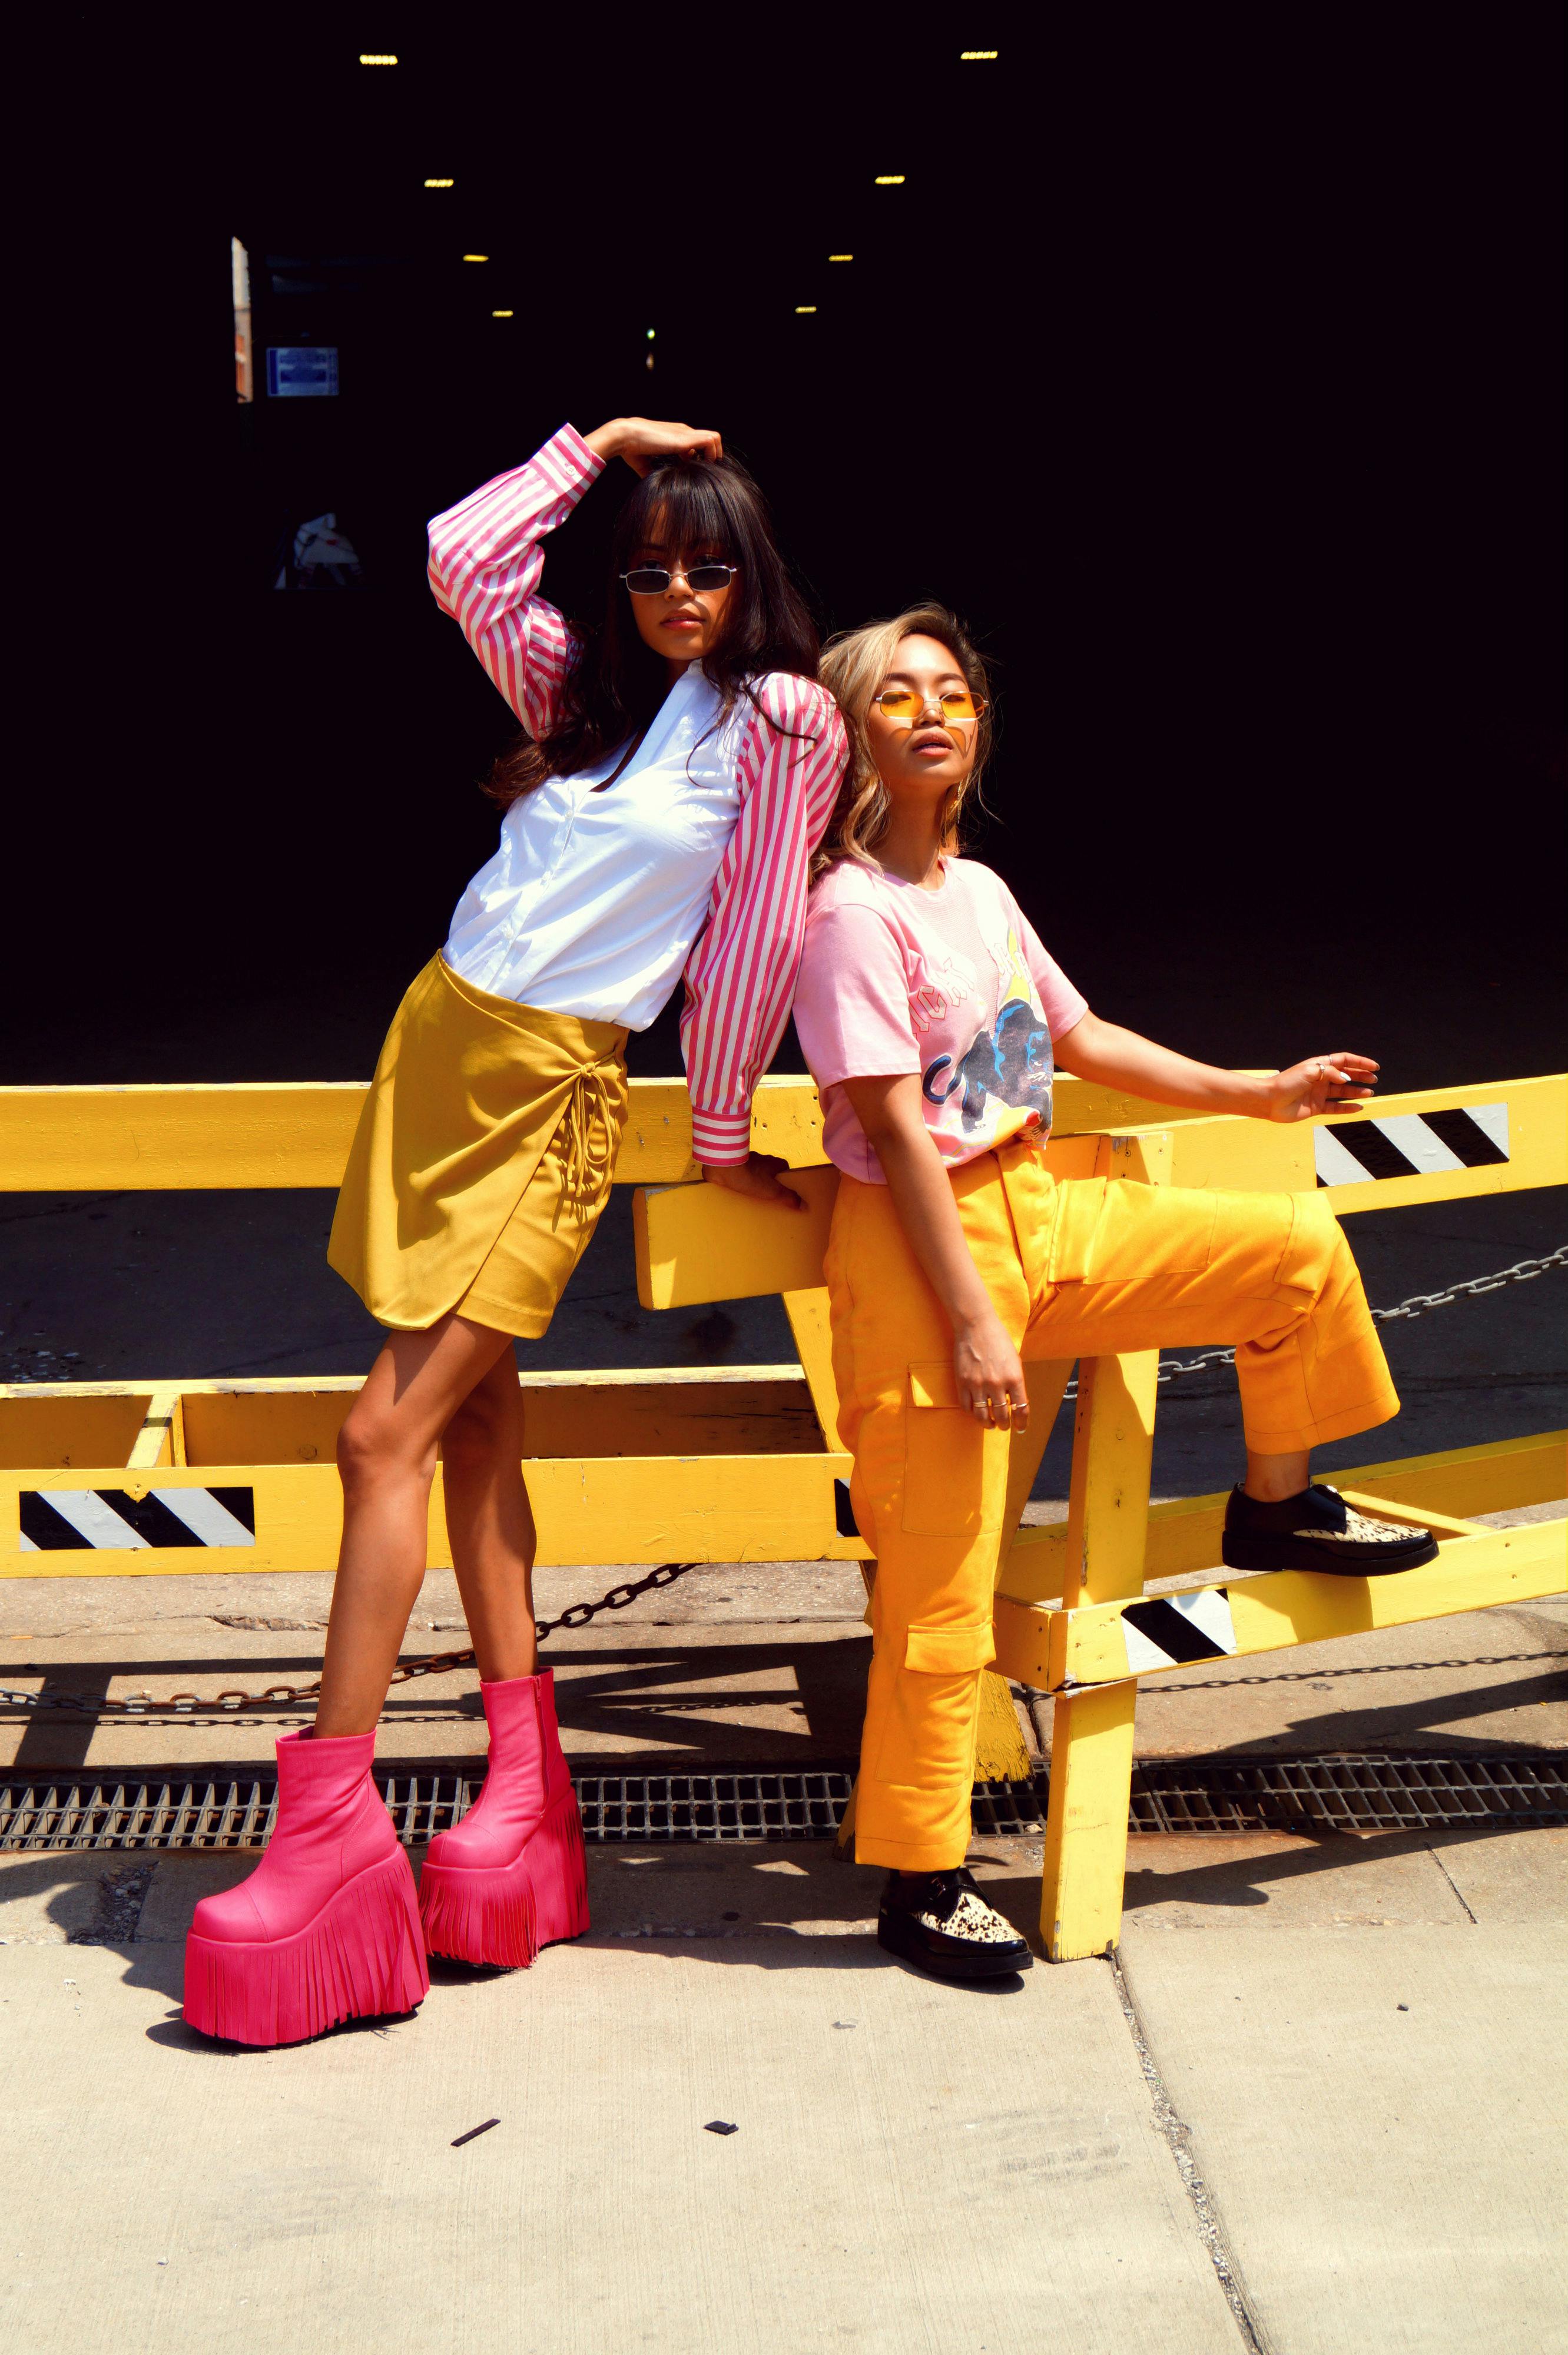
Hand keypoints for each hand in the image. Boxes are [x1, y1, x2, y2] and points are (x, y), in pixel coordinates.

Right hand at [584, 417, 722, 476]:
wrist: (625, 436)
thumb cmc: (631, 449)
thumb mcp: (645, 464)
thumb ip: (652, 472)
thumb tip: (654, 486)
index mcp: (675, 436)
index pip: (698, 443)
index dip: (700, 458)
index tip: (694, 471)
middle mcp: (683, 432)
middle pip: (710, 440)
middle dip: (712, 457)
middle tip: (705, 472)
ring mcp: (685, 433)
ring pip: (715, 438)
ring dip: (714, 454)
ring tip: (705, 469)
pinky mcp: (685, 438)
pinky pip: (711, 441)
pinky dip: (711, 454)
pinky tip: (701, 466)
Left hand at [700, 1153, 804, 1209]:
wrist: (723, 1167)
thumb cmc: (749, 1176)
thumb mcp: (773, 1191)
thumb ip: (789, 1197)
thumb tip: (804, 1205)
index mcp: (775, 1163)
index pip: (785, 1175)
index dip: (786, 1185)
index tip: (785, 1196)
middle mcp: (763, 1160)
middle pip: (771, 1176)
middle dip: (770, 1187)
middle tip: (770, 1202)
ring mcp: (748, 1163)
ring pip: (756, 1176)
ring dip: (755, 1186)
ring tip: (754, 1201)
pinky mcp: (735, 1166)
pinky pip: (742, 1177)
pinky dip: (742, 1185)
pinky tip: (740, 1195)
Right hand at [953, 1310, 1029, 1430]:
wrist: (976, 1326)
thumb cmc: (998, 1340)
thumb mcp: (1015, 1361)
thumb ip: (1015, 1382)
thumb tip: (1016, 1403)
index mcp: (1014, 1378)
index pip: (1021, 1410)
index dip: (1021, 1423)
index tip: (1020, 1428)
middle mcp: (997, 1384)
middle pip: (1002, 1416)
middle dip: (1005, 1425)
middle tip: (1004, 1426)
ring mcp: (978, 1384)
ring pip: (982, 1416)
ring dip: (988, 1424)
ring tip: (990, 1424)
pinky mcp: (962, 1382)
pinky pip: (966, 1406)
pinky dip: (972, 1413)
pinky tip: (976, 1412)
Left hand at [1262, 1052, 1379, 1121]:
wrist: (1270, 1101)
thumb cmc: (1286, 1082)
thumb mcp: (1310, 1072)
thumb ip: (1331, 1073)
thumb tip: (1347, 1079)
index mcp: (1319, 1065)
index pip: (1344, 1060)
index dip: (1359, 1062)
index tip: (1374, 1067)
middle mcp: (1320, 1078)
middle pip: (1346, 1075)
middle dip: (1361, 1076)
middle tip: (1374, 1080)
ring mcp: (1319, 1093)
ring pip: (1342, 1091)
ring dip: (1356, 1092)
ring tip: (1369, 1093)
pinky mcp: (1316, 1107)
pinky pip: (1335, 1107)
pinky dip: (1347, 1107)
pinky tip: (1358, 1107)